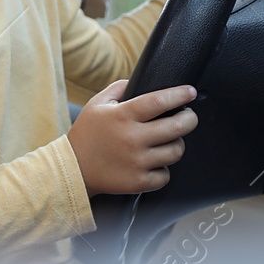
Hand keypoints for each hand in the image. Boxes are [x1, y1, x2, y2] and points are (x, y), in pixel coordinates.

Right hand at [67, 80, 198, 195]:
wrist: (73, 169)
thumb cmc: (87, 134)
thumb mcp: (97, 104)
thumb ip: (119, 88)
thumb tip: (141, 81)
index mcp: (122, 116)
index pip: (159, 101)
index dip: (180, 94)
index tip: (190, 92)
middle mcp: (132, 138)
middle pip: (177, 127)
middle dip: (189, 119)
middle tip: (188, 116)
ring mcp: (137, 162)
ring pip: (176, 151)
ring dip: (176, 144)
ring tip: (168, 140)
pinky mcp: (139, 182)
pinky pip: (166, 175)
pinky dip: (163, 169)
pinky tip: (154, 162)